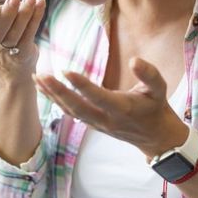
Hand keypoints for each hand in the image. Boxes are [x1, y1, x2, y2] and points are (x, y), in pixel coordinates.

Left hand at [33, 57, 187, 157]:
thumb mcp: (159, 88)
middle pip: (78, 108)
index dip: (82, 86)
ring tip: (37, 77)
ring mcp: (97, 124)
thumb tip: (135, 60)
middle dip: (58, 92)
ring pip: (71, 112)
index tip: (66, 71)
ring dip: (52, 96)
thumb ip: (149, 73)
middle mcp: (107, 119)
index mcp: (123, 109)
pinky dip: (56, 101)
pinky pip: (71, 114)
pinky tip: (44, 89)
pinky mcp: (92, 125)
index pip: (99, 97)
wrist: (155, 137)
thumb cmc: (156, 107)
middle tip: (42, 75)